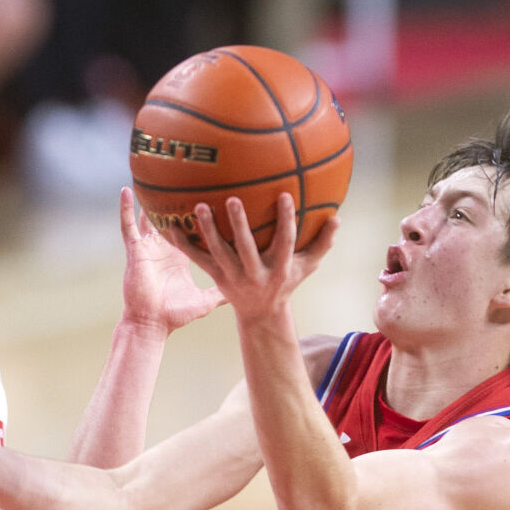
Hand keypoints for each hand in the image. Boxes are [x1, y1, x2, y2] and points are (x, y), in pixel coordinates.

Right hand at [118, 187, 224, 335]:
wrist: (151, 325)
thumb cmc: (175, 315)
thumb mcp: (204, 301)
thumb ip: (221, 293)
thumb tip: (243, 292)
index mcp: (179, 258)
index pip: (191, 231)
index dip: (198, 216)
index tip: (209, 197)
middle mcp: (163, 249)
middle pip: (171, 219)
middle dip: (177, 201)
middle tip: (189, 177)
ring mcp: (148, 249)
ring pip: (149, 218)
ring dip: (151, 199)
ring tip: (154, 174)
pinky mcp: (135, 252)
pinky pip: (128, 227)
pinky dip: (125, 209)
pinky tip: (125, 191)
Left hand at [164, 193, 339, 324]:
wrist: (261, 313)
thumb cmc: (286, 281)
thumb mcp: (308, 266)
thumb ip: (323, 242)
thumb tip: (338, 216)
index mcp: (279, 268)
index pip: (285, 242)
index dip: (286, 220)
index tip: (285, 196)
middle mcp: (255, 273)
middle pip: (245, 247)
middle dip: (238, 224)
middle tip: (231, 199)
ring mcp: (232, 276)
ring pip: (218, 252)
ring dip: (208, 230)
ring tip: (199, 207)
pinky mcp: (215, 277)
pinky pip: (197, 259)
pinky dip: (184, 244)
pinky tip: (171, 226)